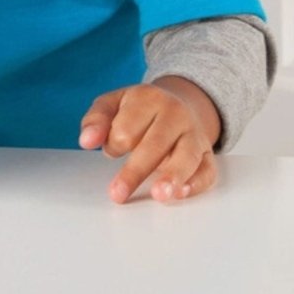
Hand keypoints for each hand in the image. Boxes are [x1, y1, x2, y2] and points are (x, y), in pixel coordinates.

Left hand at [78, 78, 219, 204]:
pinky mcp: (207, 154)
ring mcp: (194, 134)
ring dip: (173, 175)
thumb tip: (86, 141)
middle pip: (156, 144)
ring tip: (160, 195)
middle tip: (117, 193)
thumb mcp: (113, 104)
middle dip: (135, 170)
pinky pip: (207, 170)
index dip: (115, 144)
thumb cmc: (139, 110)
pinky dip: (197, 183)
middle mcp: (176, 114)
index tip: (112, 150)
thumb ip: (96, 120)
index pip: (127, 128)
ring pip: (187, 155)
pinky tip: (181, 193)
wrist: (180, 102)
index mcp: (149, 99)